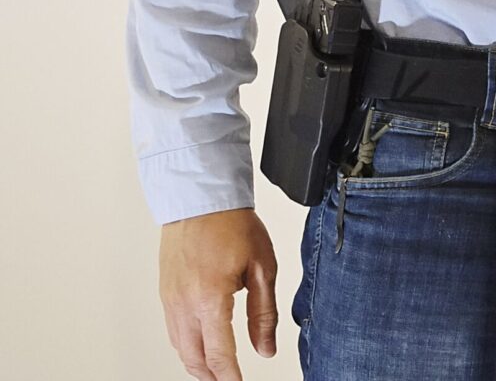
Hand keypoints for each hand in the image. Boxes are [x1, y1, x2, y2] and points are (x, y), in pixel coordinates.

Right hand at [159, 208, 277, 380]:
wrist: (201, 198)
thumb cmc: (232, 225)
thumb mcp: (262, 268)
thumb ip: (264, 313)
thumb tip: (265, 348)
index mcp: (210, 299)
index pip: (219, 354)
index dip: (230, 377)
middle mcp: (184, 303)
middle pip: (193, 358)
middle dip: (211, 375)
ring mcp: (170, 297)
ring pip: (179, 346)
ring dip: (196, 362)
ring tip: (215, 369)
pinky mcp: (165, 290)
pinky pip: (172, 328)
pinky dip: (185, 344)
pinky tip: (199, 342)